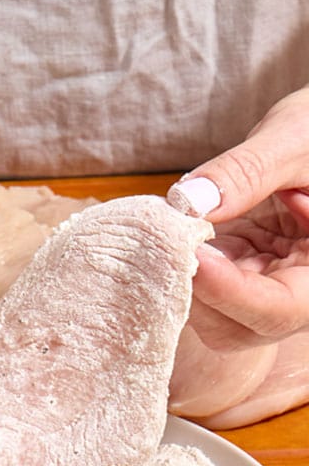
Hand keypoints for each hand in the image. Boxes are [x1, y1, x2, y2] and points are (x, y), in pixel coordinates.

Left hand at [166, 86, 308, 348]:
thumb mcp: (297, 140)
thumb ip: (249, 172)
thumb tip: (190, 201)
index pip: (278, 310)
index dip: (230, 292)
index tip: (195, 255)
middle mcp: (298, 291)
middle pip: (236, 325)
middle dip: (196, 288)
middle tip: (169, 237)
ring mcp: (264, 283)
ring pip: (208, 310)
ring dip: (182, 271)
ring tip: (184, 218)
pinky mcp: (236, 268)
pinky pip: (197, 279)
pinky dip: (178, 255)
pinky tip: (186, 219)